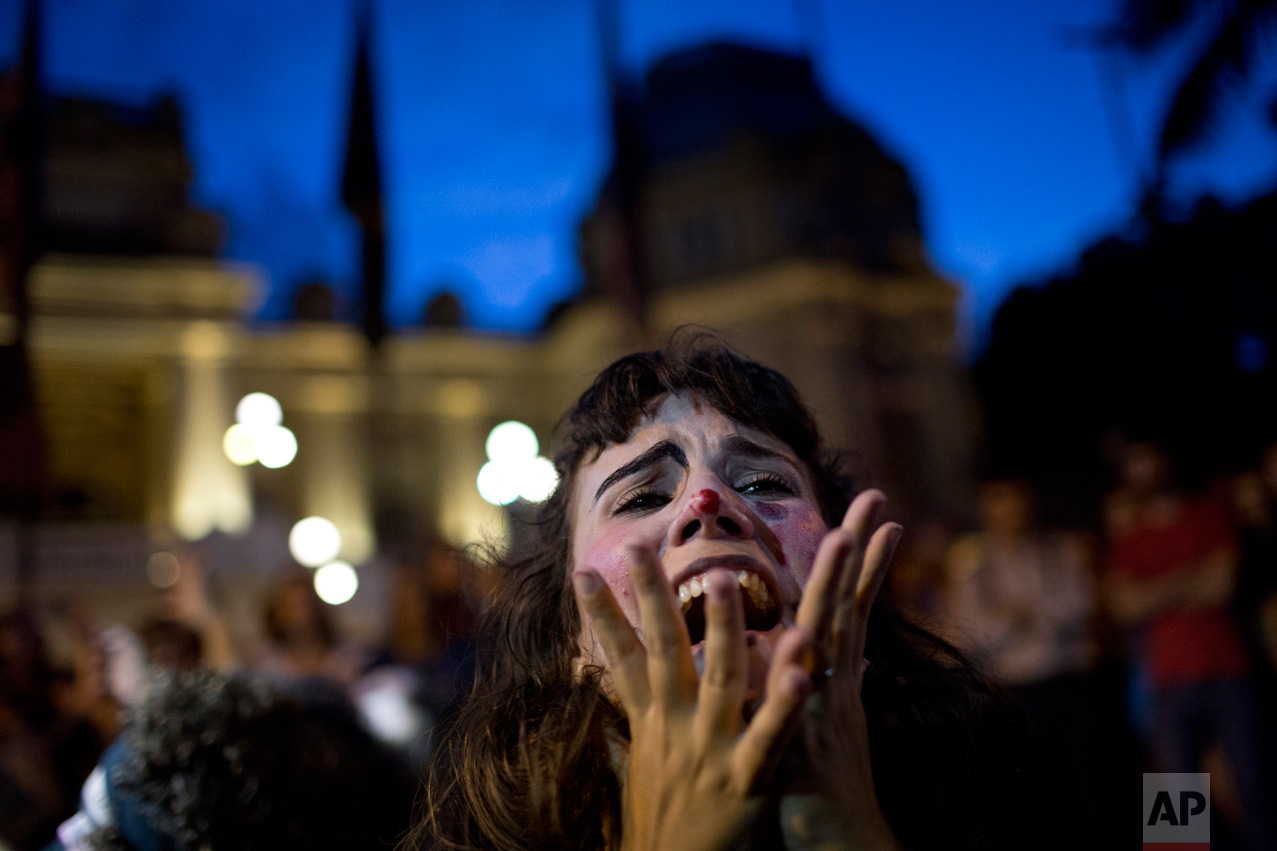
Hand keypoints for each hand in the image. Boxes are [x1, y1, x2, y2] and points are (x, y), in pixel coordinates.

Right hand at [574, 544, 812, 850]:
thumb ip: (627, 739)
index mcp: (654, 724)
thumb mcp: (638, 778)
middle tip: (638, 546)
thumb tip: (604, 720)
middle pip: (663, 650)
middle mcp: (678, 728)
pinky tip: (802, 669)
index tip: (581, 570)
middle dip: (650, 596)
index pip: (623, 657)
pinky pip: (770, 735)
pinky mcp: (748, 780)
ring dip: (723, 627)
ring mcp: (711, 751)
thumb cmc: (665, 830)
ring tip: (724, 579)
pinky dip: (784, 702)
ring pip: (720, 677)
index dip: (602, 614)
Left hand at [781, 490, 902, 850]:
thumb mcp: (821, 729)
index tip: (871, 518)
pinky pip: (802, 707)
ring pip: (832, 643)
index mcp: (831, 682)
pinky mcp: (806, 752)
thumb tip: (838, 652)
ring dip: (841, 590)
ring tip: (848, 538)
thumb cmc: (823, 793)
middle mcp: (834, 691)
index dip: (858, 564)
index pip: (845, 608)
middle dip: (860, 552)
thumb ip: (824, 685)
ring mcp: (823, 717)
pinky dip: (804, 676)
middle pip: (846, 607)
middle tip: (876, 497)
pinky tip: (804, 640)